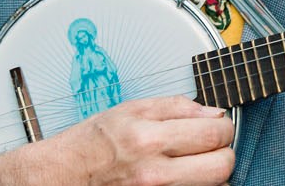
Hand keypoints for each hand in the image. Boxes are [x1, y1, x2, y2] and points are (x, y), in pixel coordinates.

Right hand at [0, 95, 234, 185]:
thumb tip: (212, 111)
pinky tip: (180, 175)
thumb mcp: (129, 110)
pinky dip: (193, 184)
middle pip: (222, 165)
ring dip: (210, 171)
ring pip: (214, 184)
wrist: (61, 176)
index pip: (214, 132)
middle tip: (212, 145)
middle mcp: (155, 172)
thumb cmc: (91, 144)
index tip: (218, 125)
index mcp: (149, 138)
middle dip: (223, 151)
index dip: (223, 126)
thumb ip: (175, 107)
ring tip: (193, 161)